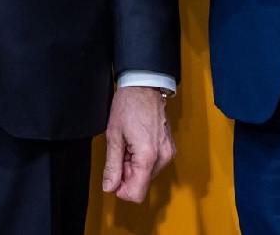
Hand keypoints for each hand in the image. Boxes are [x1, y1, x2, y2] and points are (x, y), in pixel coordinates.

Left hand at [100, 85, 174, 202]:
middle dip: (127, 174)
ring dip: (134, 166)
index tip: (114, 179)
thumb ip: (112, 165)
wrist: (144, 86)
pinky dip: (143, 159)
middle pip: (141, 183)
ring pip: (147, 174)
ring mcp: (168, 152)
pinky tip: (136, 143)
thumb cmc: (129, 105)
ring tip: (128, 145)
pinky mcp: (169, 148)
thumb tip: (109, 186)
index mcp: (148, 156)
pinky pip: (154, 163)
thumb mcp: (114, 136)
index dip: (122, 190)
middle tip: (120, 152)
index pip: (137, 193)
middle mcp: (163, 157)